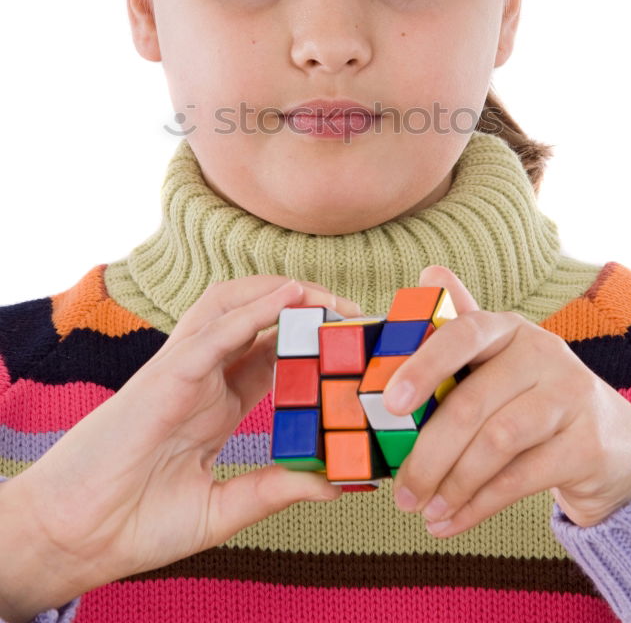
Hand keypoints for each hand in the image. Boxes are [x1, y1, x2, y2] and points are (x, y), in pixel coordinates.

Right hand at [10, 276, 359, 597]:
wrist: (75, 536)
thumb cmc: (136, 521)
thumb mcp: (223, 509)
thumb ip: (276, 490)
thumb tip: (338, 483)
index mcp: (217, 401)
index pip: (274, 354)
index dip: (315, 340)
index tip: (357, 342)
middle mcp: (202, 376)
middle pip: (256, 317)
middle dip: (304, 305)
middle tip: (353, 313)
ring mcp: (181, 371)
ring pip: (230, 306)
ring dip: (278, 293)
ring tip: (324, 296)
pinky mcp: (164, 377)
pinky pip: (211, 334)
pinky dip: (250, 312)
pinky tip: (287, 300)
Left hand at [383, 264, 630, 536]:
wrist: (607, 436)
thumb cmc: (529, 393)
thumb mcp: (495, 360)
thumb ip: (457, 329)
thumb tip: (427, 274)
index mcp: (507, 328)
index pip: (463, 333)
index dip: (423, 366)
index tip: (389, 403)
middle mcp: (542, 352)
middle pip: (472, 403)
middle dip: (427, 454)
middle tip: (401, 492)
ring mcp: (569, 395)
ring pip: (496, 443)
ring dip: (452, 484)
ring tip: (423, 510)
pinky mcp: (586, 443)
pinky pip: (521, 478)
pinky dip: (479, 505)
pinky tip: (451, 521)